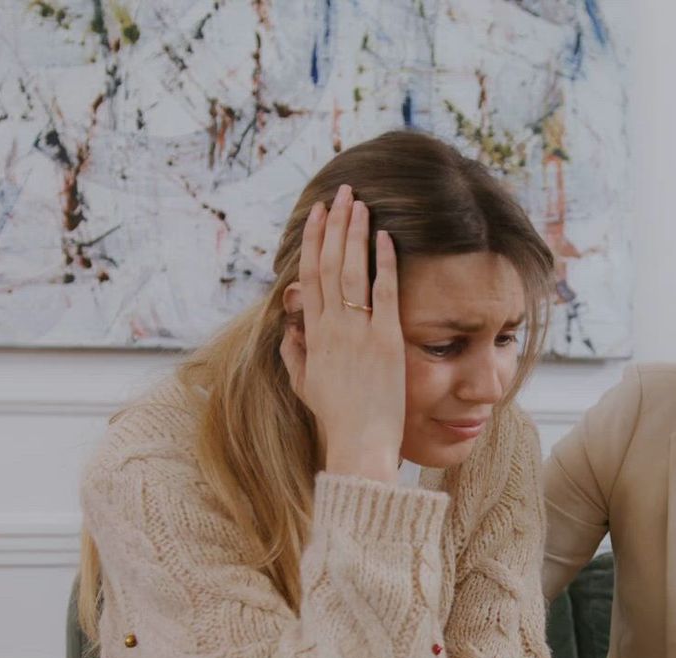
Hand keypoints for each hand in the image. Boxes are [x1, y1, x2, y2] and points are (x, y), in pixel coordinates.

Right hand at [281, 184, 404, 483]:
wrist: (358, 445)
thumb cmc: (337, 421)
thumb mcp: (306, 387)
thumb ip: (295, 356)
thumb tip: (289, 333)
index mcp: (313, 336)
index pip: (309, 277)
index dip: (312, 242)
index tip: (317, 215)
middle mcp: (331, 328)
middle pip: (328, 265)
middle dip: (333, 225)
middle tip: (341, 193)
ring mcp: (358, 332)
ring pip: (351, 271)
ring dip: (354, 233)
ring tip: (359, 202)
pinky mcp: (386, 341)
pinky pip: (384, 293)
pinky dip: (384, 262)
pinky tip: (385, 236)